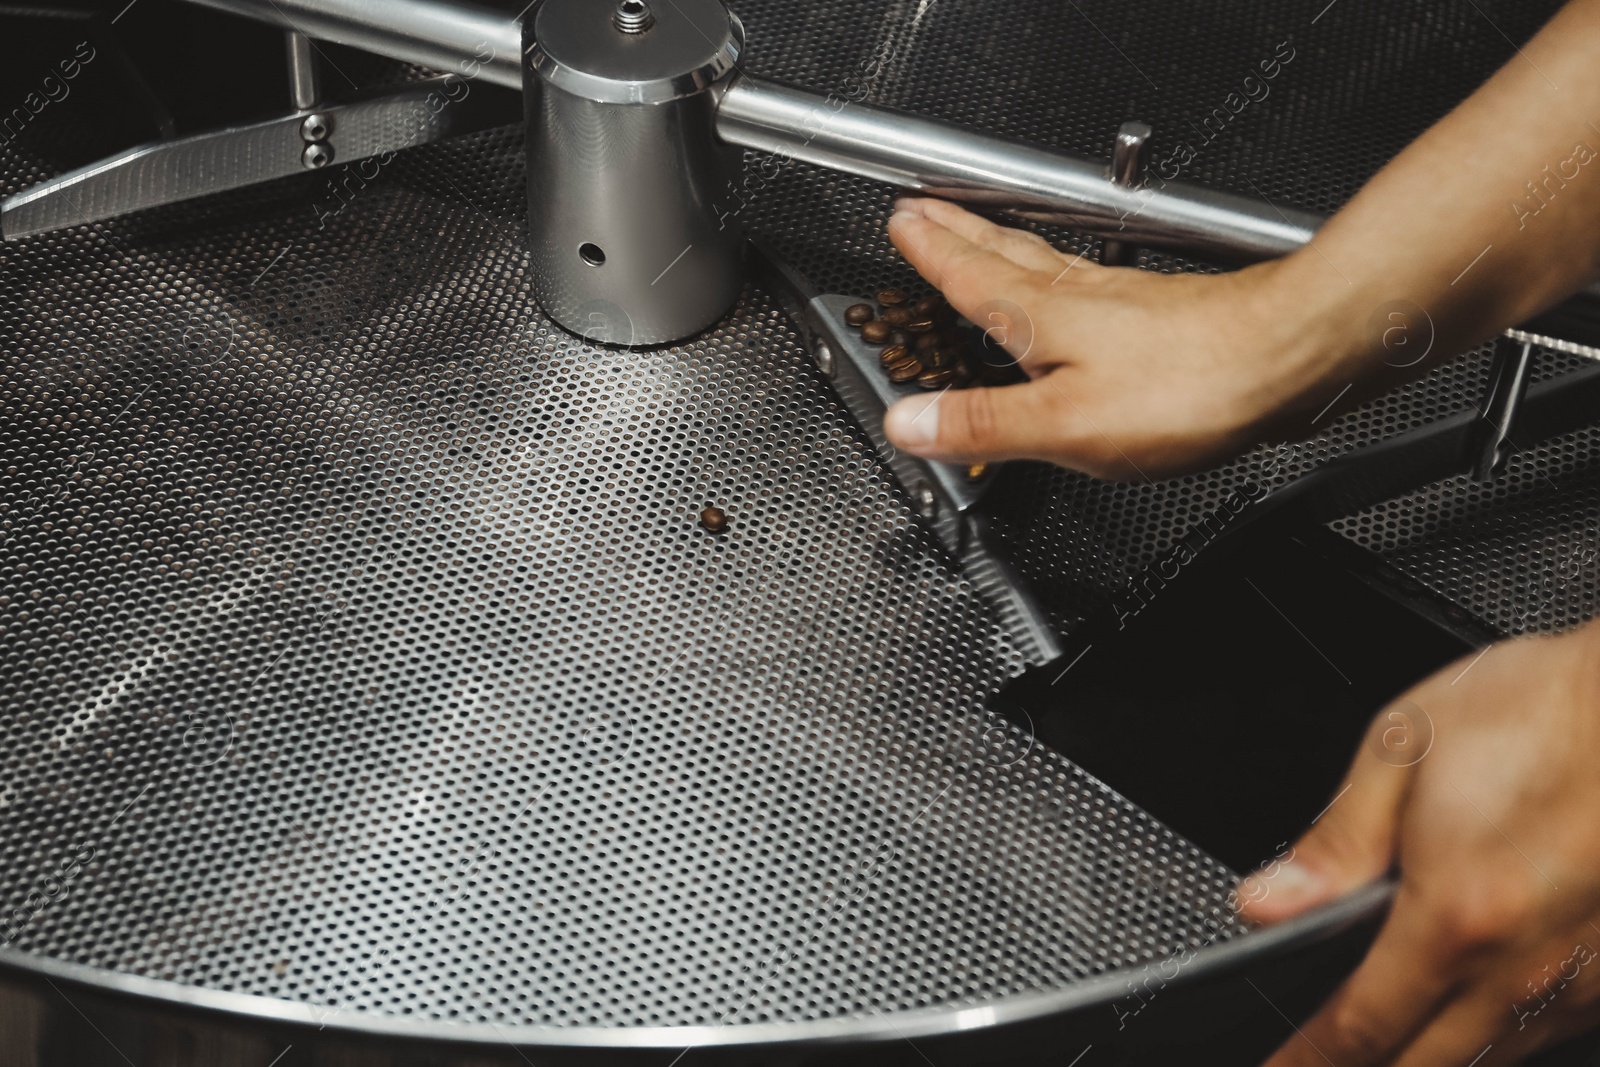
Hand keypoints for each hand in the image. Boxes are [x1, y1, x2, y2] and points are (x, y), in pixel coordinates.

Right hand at [880, 197, 1370, 479]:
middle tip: (925, 209)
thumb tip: (907, 422)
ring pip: (1042, 264)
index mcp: (1043, 318)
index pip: (969, 276)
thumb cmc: (1192, 387)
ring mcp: (1122, 302)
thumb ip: (982, 423)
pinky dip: (1054, 276)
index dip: (930, 252)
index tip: (901, 222)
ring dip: (1001, 247)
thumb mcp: (1064, 423)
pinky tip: (1071, 289)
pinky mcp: (1161, 317)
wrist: (1292, 358)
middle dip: (957, 232)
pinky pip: (1084, 285)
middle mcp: (1079, 296)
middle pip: (1002, 255)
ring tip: (977, 236)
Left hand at [1238, 623, 1599, 1065]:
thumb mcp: (1404, 749)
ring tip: (1382, 1034)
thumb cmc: (1542, 708)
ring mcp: (1584, 980)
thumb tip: (1268, 906)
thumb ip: (1333, 842)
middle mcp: (1525, 966)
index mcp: (1456, 913)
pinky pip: (1546, 1031)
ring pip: (1490, 1059)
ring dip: (1430, 1055)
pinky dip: (1495, 1034)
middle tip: (1316, 1062)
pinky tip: (1464, 1001)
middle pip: (1426, 1065)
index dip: (1307, 1063)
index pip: (1360, 1026)